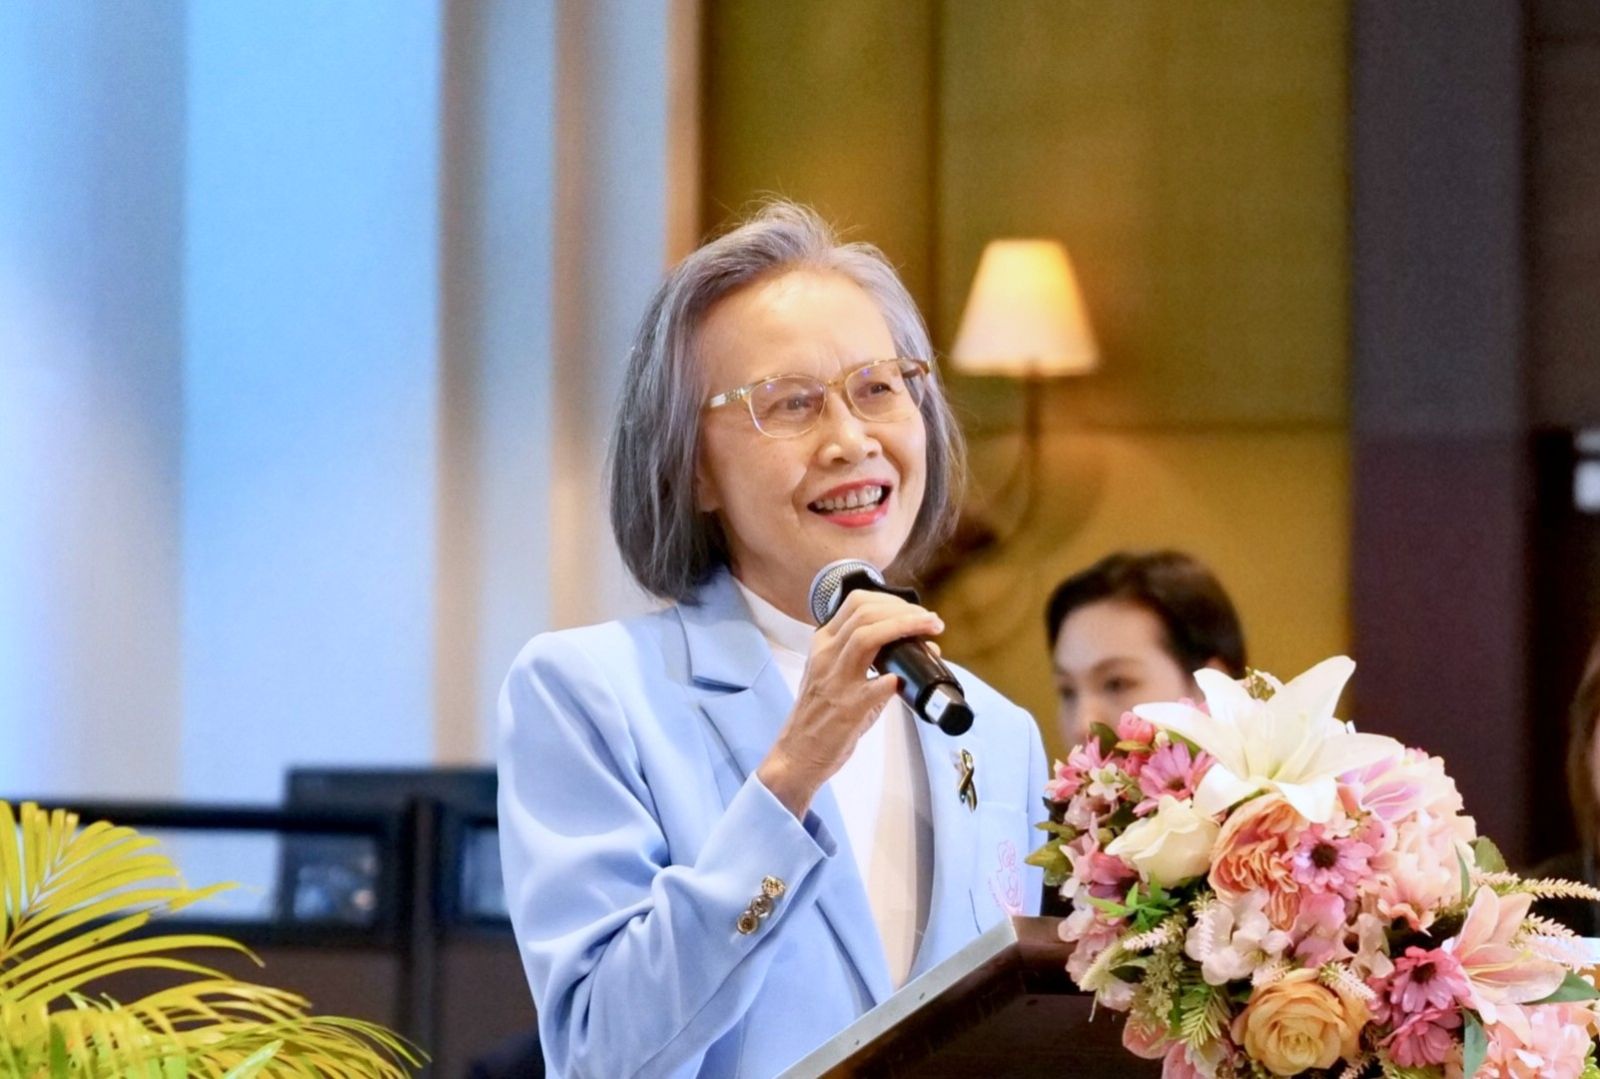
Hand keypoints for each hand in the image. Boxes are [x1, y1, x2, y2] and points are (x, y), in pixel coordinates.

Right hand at [756, 588, 944, 816]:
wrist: (797, 753)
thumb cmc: (820, 714)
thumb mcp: (834, 674)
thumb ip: (869, 658)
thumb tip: (918, 645)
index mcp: (823, 644)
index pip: (856, 603)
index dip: (892, 601)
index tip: (914, 610)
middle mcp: (826, 656)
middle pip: (865, 614)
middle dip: (905, 611)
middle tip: (930, 621)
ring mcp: (836, 681)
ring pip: (866, 637)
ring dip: (904, 628)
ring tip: (930, 631)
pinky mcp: (847, 709)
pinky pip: (871, 688)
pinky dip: (890, 680)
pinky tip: (903, 679)